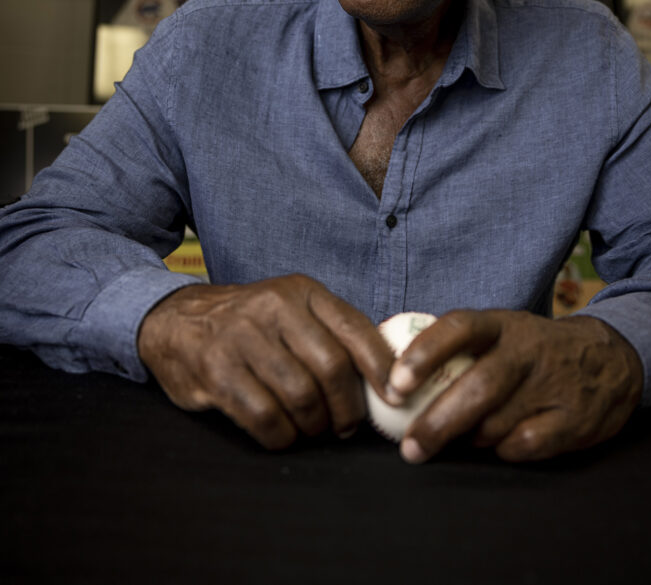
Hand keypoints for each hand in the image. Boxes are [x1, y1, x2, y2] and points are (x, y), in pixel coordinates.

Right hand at [137, 275, 393, 448]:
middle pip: (331, 369)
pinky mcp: (216, 370)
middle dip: (346, 409)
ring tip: (312, 429)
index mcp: (302, 292)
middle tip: (344, 426)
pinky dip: (281, 436)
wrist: (178, 321)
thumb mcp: (292, 309)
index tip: (396, 397)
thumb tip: (388, 373)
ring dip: (313, 426)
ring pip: (300, 396)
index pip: (354, 330)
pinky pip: (264, 416)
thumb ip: (332, 333)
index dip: (382, 368)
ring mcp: (242, 337)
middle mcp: (273, 307)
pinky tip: (282, 434)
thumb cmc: (251, 325)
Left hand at [385, 310, 643, 462]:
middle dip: (439, 421)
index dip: (424, 353)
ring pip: (499, 421)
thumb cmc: (532, 350)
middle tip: (411, 448)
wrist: (611, 357)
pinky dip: (506, 450)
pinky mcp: (575, 417)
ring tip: (458, 442)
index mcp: (500, 325)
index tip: (395, 385)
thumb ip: (457, 349)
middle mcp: (526, 350)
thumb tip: (392, 378)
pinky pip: (528, 444)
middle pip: (478, 386)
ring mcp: (552, 383)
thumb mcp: (500, 333)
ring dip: (471, 438)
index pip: (458, 328)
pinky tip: (500, 445)